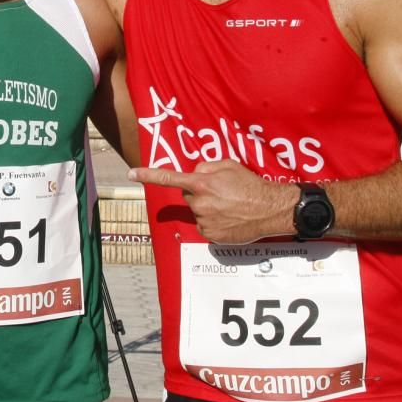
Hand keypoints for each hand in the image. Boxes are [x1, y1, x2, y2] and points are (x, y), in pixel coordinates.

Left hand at [128, 160, 299, 243]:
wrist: (271, 209)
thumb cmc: (251, 184)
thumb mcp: (229, 165)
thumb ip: (206, 167)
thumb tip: (195, 174)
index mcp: (202, 184)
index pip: (170, 178)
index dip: (149, 175)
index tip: (131, 174)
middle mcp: (200, 203)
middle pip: (188, 195)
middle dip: (199, 193)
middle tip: (221, 193)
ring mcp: (205, 221)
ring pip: (197, 211)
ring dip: (208, 208)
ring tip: (230, 206)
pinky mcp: (212, 236)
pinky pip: (204, 226)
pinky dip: (213, 222)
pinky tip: (229, 218)